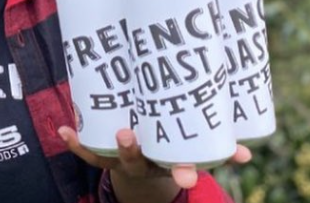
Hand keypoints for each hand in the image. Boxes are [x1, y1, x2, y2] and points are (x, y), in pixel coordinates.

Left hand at [58, 127, 251, 202]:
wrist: (144, 178)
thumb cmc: (172, 155)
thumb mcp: (194, 155)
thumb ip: (218, 151)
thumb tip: (247, 152)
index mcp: (166, 165)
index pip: (177, 170)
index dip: (184, 172)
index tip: (188, 175)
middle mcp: (142, 165)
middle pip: (135, 160)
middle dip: (131, 150)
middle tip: (127, 136)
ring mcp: (121, 162)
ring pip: (108, 157)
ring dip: (98, 146)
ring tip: (83, 130)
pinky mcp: (104, 156)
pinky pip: (87, 153)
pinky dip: (75, 143)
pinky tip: (62, 129)